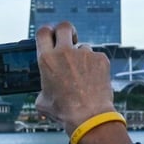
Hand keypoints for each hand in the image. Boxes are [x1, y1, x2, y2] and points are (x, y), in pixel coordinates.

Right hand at [33, 21, 128, 143]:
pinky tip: (93, 80)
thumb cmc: (64, 111)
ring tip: (83, 76)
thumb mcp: (42, 100)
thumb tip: (45, 86)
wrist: (89, 117)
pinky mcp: (100, 59)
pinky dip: (94, 66)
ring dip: (81, 57)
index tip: (51, 37)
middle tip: (68, 40)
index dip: (47, 32)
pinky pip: (96, 57)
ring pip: (82, 47)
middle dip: (66, 31)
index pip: (43, 32)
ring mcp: (84, 54)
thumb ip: (43, 85)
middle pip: (64, 26)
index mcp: (46, 60)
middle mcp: (64, 52)